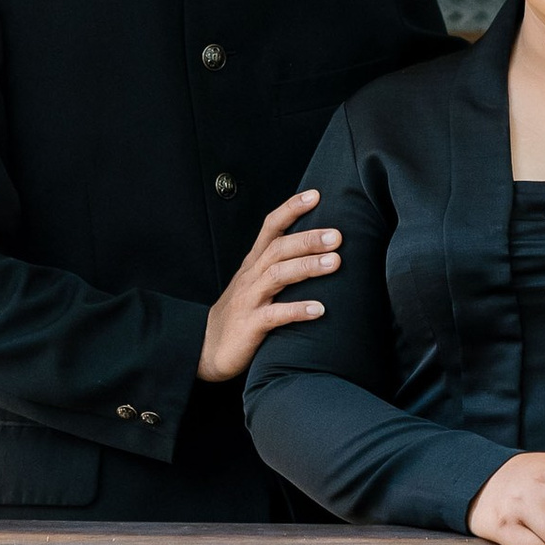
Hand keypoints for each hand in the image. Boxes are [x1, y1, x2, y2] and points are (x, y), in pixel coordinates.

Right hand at [197, 187, 340, 382]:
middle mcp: (251, 276)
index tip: (316, 195)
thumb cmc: (240, 313)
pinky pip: (274, 315)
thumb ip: (280, 264)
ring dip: (307, 267)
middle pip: (278, 248)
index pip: (271, 227)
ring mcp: (249, 300)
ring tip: (335, 263)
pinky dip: (297, 310)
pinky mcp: (250, 325)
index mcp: (253, 263)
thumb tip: (318, 248)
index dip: (291, 209)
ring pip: (277, 275)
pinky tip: (319, 309)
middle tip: (337, 235)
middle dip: (308, 239)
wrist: (207, 349)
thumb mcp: (256, 283)